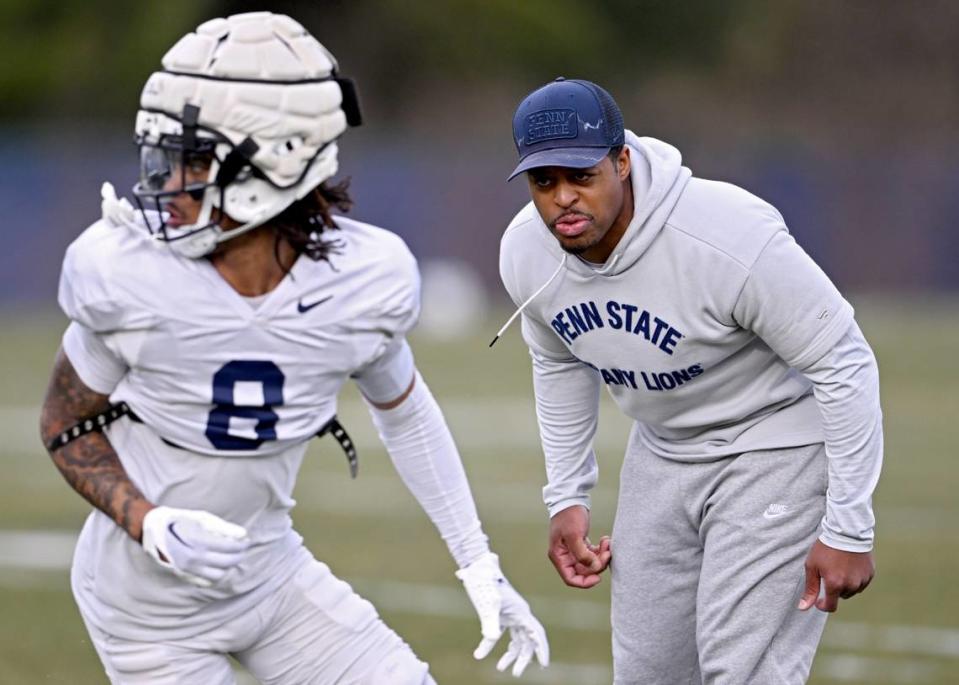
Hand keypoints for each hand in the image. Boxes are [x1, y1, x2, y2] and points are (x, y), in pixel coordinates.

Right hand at [141, 506, 249, 587]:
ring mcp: (187, 569)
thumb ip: (224, 527)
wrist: (152, 530)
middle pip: (227, 563)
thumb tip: (243, 534)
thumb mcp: (202, 518)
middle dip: (238, 556)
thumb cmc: (179, 520)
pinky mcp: (183, 575)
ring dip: (228, 567)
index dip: (242, 545)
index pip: (230, 548)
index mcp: (198, 541)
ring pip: (218, 575)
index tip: (247, 541)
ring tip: (230, 557)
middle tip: (243, 549)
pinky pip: (206, 581)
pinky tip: (217, 565)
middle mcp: (193, 558)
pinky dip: (215, 575)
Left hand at [455, 552, 549, 676]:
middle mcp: (519, 613)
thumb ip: (489, 622)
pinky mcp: (500, 613)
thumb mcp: (487, 604)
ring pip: (516, 638)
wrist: (476, 566)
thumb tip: (490, 638)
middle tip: (515, 673)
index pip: (536, 633)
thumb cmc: (484, 582)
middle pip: (527, 640)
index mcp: (520, 611)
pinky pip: (501, 633)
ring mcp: (510, 613)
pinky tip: (481, 653)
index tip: (543, 664)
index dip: (542, 649)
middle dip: (523, 658)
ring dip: (510, 654)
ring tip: (501, 668)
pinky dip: (493, 644)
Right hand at [548, 505, 610, 588]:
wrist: (571, 498)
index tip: (598, 577)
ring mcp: (573, 550)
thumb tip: (594, 568)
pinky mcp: (581, 544)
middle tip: (607, 553)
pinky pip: (593, 554)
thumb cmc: (568, 515)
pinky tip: (605, 540)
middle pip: (584, 571)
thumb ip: (582, 555)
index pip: (571, 578)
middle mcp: (565, 556)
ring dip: (601, 556)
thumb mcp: (574, 535)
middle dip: (597, 564)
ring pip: (590, 563)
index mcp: (559, 556)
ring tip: (607, 544)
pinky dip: (601, 550)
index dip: (585, 582)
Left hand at [798, 539, 874, 611]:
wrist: (846, 532)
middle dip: (833, 588)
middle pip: (840, 596)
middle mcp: (850, 585)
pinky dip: (855, 578)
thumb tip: (802, 608)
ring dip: (845, 584)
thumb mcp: (812, 566)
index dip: (823, 605)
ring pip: (851, 590)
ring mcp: (862, 580)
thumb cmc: (826, 548)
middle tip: (829, 571)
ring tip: (839, 566)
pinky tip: (849, 565)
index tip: (818, 600)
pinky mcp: (870, 574)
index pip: (830, 606)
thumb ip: (810, 589)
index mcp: (835, 584)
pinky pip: (861, 583)